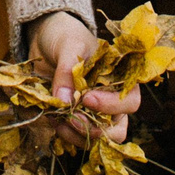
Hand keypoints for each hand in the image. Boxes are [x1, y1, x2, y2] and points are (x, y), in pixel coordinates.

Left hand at [27, 12, 128, 143]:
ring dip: (78, 136)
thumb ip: (68, 69)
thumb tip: (66, 100)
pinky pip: (77, 137)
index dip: (111, 105)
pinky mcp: (76, 118)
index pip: (128, 101)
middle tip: (72, 119)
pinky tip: (53, 120)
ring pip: (98, 138)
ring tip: (58, 121)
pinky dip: (66, 134)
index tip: (87, 98)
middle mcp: (111, 99)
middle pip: (117, 129)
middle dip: (95, 129)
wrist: (45, 38)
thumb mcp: (69, 44)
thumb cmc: (66, 35)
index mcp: (119, 78)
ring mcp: (93, 112)